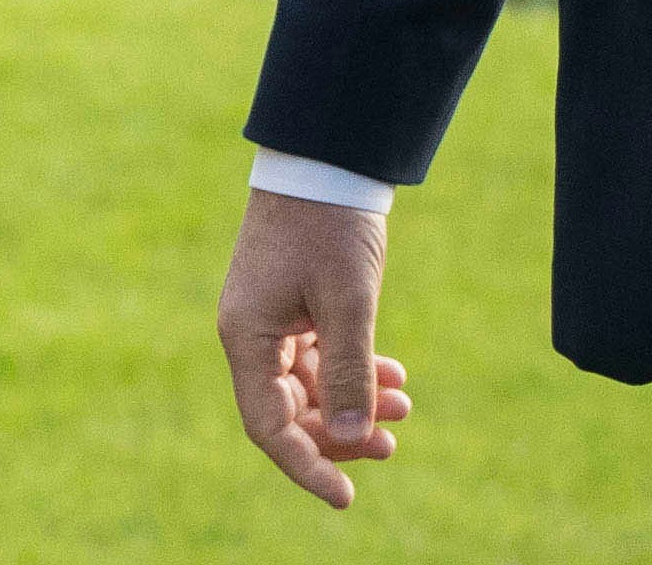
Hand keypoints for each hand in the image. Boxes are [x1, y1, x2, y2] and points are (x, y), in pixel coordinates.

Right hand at [216, 189, 412, 505]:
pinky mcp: (294, 302)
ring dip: (354, 398)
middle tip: (392, 443)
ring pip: (310, 382)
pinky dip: (355, 366)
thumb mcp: (348, 298)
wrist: (329, 156)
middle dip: (341, 431)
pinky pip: (320, 352)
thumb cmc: (331, 223)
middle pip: (291, 409)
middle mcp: (252, 334)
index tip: (346, 496)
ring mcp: (272, 319)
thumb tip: (350, 433)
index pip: (271, 426)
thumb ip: (349, 366)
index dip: (308, 464)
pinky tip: (394, 375)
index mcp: (247, 338)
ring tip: (405, 409)